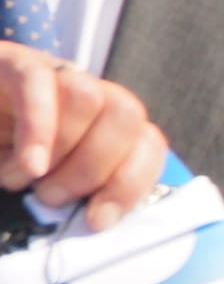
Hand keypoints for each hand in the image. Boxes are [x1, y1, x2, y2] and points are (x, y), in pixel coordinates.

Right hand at [0, 53, 165, 223]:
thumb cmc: (6, 160)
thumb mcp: (43, 185)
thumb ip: (76, 195)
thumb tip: (100, 220)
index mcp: (107, 125)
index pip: (148, 141)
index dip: (131, 183)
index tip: (97, 220)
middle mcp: (90, 94)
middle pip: (126, 115)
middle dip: (91, 169)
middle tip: (50, 197)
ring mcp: (55, 74)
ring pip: (87, 97)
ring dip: (59, 150)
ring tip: (25, 176)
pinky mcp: (15, 63)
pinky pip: (38, 84)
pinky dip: (38, 130)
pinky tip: (29, 164)